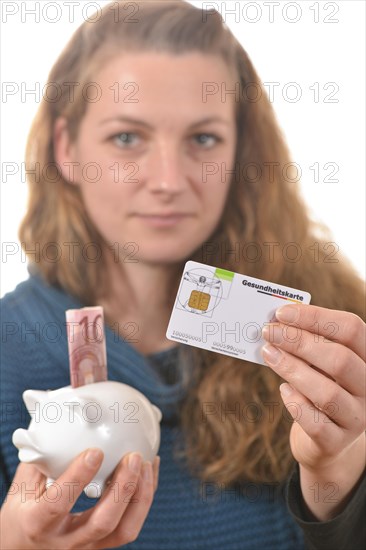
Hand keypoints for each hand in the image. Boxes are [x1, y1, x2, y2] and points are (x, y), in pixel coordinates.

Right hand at [0, 448, 159, 548]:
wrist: (22, 548)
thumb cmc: (22, 512)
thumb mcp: (23, 484)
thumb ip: (41, 455)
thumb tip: (59, 416)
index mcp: (39, 522)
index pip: (58, 503)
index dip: (78, 477)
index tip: (95, 451)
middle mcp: (65, 540)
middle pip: (103, 522)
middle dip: (123, 488)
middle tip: (133, 457)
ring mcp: (88, 546)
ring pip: (124, 530)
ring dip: (140, 496)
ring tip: (146, 463)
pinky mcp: (104, 545)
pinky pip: (131, 525)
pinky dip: (145, 497)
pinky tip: (149, 470)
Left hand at [260, 303, 365, 471]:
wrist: (328, 441)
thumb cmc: (319, 387)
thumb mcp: (318, 362)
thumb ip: (305, 342)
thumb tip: (275, 323)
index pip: (351, 329)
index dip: (315, 317)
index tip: (281, 313)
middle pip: (340, 359)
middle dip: (299, 341)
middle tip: (269, 332)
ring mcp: (357, 417)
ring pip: (327, 392)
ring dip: (292, 369)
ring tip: (268, 354)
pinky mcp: (337, 443)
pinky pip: (316, 423)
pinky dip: (296, 403)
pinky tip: (283, 390)